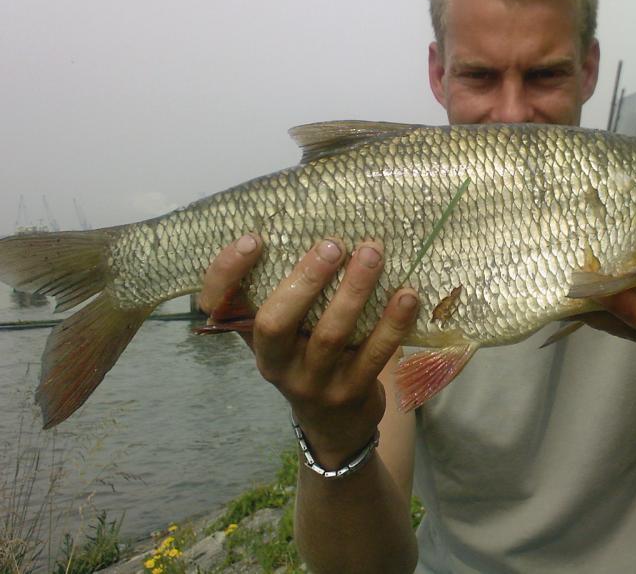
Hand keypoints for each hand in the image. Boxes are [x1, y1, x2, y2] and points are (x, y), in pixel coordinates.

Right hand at [198, 234, 419, 464]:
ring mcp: (312, 382)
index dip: (226, 273)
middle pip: (275, 322)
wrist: (336, 425)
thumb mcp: (290, 331)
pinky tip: (407, 295)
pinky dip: (392, 323)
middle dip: (305, 279)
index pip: (217, 307)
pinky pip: (373, 355)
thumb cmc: (311, 356)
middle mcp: (275, 363)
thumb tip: (322, 221)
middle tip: (333, 243)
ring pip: (330, 335)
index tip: (252, 239)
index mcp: (251, 338)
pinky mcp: (350, 393)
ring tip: (373, 253)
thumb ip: (293, 289)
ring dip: (354, 291)